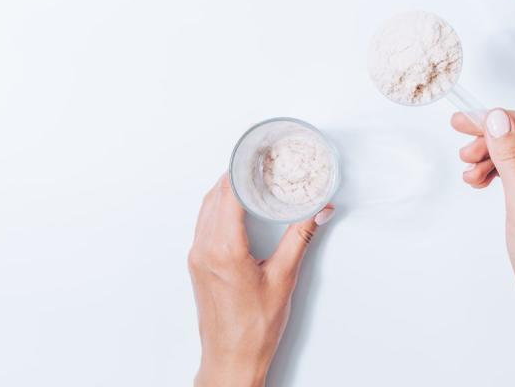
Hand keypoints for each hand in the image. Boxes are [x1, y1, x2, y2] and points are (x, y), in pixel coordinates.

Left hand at [188, 174, 334, 386]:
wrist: (231, 359)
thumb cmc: (255, 328)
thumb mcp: (284, 277)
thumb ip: (300, 238)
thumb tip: (318, 212)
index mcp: (224, 249)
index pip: (229, 194)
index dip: (242, 170)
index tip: (257, 155)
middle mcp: (204, 249)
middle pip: (215, 196)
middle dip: (236, 174)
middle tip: (258, 161)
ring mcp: (197, 257)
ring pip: (207, 208)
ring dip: (225, 190)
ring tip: (250, 178)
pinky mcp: (198, 265)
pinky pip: (204, 224)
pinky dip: (219, 207)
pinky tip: (237, 207)